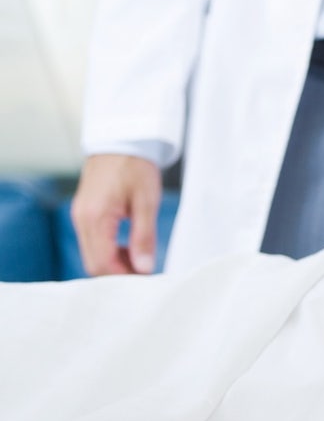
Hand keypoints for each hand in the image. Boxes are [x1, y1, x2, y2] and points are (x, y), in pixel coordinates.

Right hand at [70, 154, 162, 275]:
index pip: (102, 264)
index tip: (146, 278)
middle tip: (145, 271)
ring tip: (140, 258)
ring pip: (92, 255)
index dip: (124, 277)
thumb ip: (144, 237)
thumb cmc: (135, 166)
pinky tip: (129, 248)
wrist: (121, 141)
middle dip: (118, 273)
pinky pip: (93, 242)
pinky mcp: (84, 214)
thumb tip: (144, 268)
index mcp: (95, 217)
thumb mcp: (147, 202)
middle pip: (93, 264)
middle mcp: (82, 219)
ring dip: (114, 263)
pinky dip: (109, 251)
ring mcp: (80, 217)